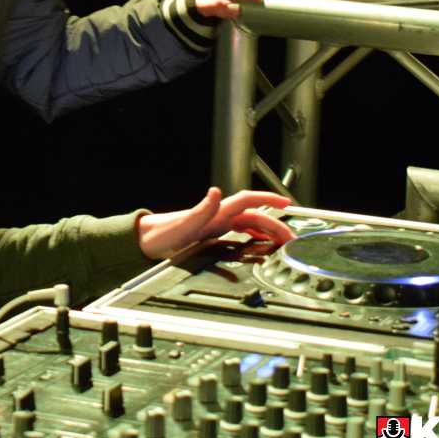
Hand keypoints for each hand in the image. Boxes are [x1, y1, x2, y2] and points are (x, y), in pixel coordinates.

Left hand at [137, 188, 294, 258]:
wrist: (146, 240)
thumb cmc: (162, 234)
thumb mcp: (182, 225)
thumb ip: (200, 210)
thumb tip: (214, 193)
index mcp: (216, 213)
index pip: (248, 201)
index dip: (268, 200)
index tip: (286, 203)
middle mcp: (218, 216)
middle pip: (254, 215)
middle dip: (275, 224)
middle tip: (292, 237)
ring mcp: (216, 224)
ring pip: (249, 224)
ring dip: (267, 231)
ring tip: (283, 241)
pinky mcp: (212, 233)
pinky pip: (240, 232)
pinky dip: (254, 236)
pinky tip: (259, 244)